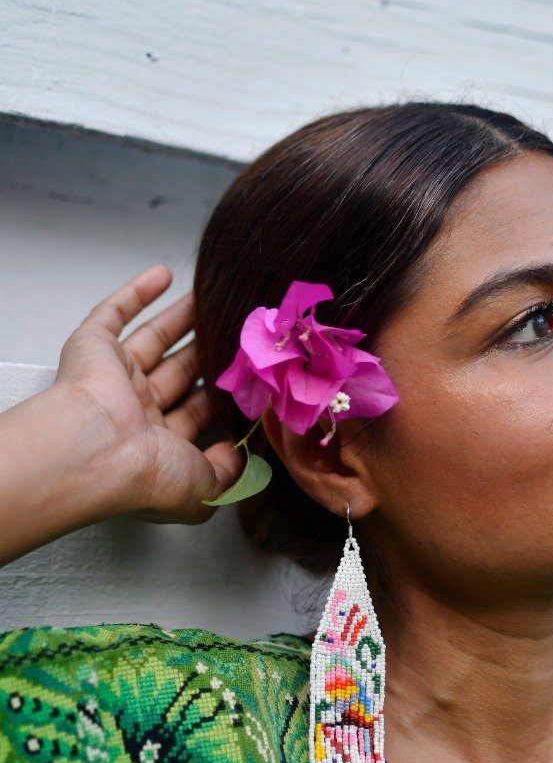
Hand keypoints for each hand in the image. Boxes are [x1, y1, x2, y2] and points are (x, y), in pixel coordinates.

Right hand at [54, 263, 245, 523]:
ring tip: (214, 299)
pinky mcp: (92, 347)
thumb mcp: (205, 488)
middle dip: (207, 353)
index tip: (250, 375)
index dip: (221, 397)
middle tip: (238, 330)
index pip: (195, 415)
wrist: (97, 450)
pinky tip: (165, 275)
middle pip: (179, 373)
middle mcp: (134, 411)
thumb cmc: (147, 474)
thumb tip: (239, 455)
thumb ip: (228, 472)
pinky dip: (137, 292)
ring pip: (154, 340)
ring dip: (183, 319)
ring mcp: (114, 377)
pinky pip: (112, 313)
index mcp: (156, 445)